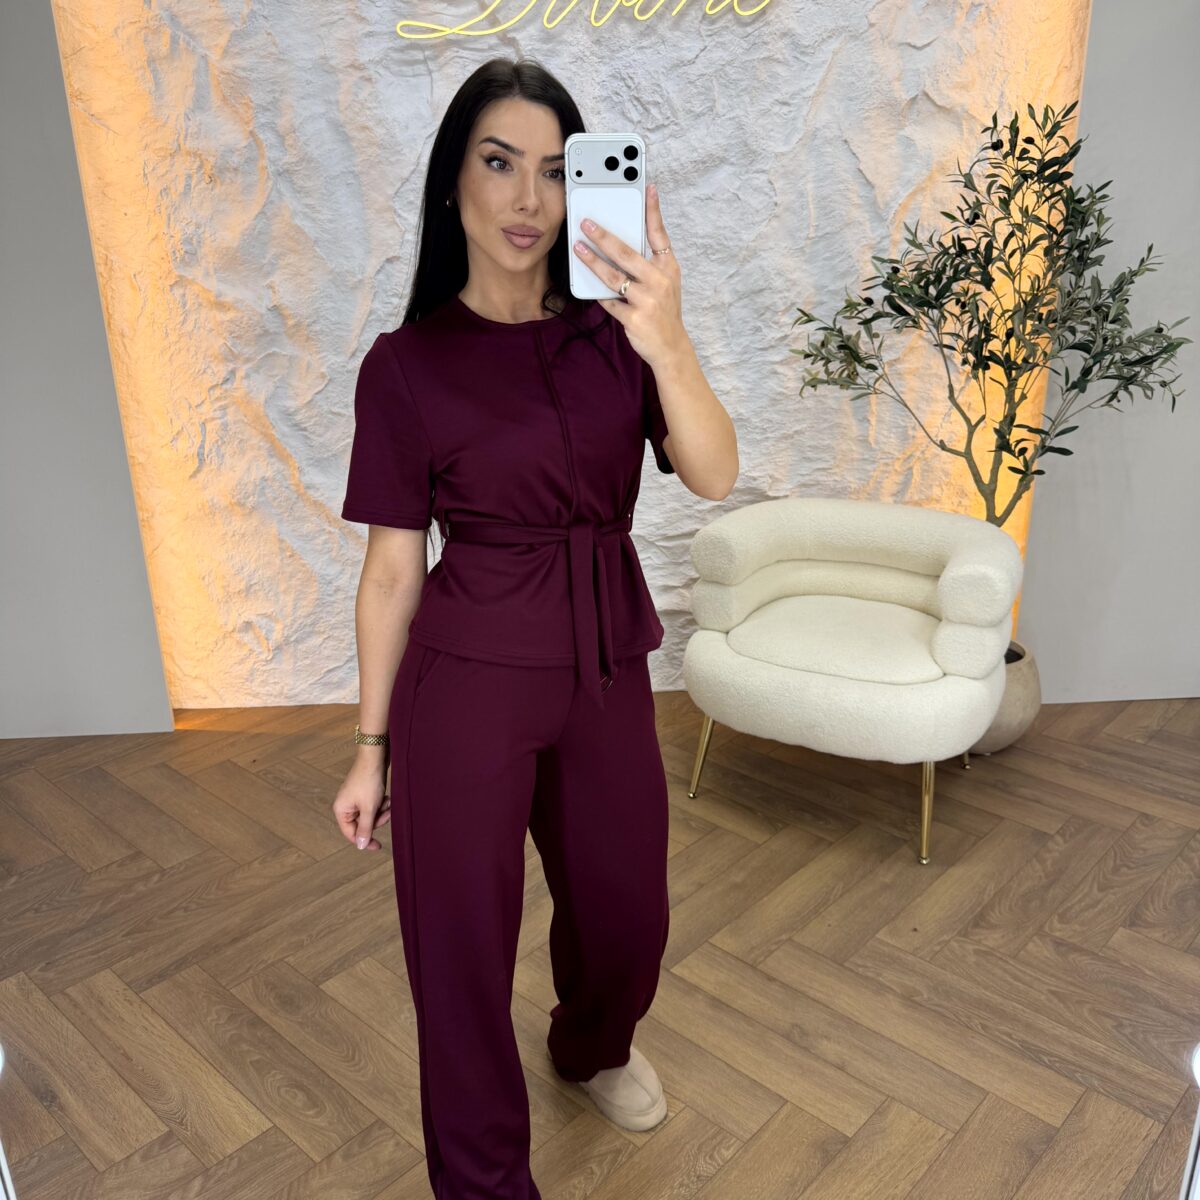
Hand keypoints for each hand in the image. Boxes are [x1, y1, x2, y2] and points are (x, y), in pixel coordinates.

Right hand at [332, 756, 391, 850]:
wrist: (375, 757)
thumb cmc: (369, 781)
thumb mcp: (369, 808)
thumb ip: (365, 828)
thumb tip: (360, 846)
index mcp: (341, 810)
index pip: (351, 833)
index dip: (365, 840)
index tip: (379, 846)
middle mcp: (345, 806)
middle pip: (362, 825)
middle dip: (376, 820)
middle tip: (387, 812)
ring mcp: (354, 800)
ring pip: (370, 816)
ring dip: (380, 811)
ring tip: (387, 802)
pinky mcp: (363, 794)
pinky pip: (372, 807)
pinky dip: (381, 804)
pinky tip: (386, 798)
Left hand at [573, 183, 688, 369]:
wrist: (671, 347)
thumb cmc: (664, 311)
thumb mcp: (665, 283)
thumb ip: (648, 264)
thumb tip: (619, 244)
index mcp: (668, 268)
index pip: (660, 234)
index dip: (653, 210)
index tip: (647, 187)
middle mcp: (660, 281)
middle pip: (627, 254)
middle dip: (604, 237)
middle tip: (586, 223)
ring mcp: (647, 301)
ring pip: (613, 277)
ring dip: (592, 261)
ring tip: (577, 249)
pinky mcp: (634, 318)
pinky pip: (609, 302)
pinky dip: (598, 294)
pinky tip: (587, 284)